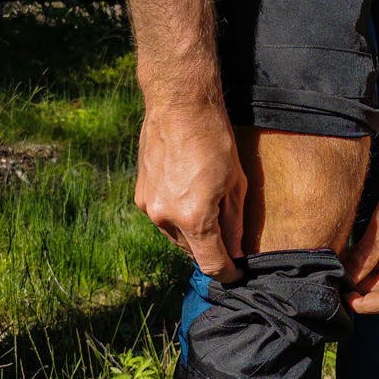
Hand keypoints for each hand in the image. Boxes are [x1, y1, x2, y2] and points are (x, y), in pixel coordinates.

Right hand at [134, 99, 246, 281]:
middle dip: (212, 248)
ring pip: (175, 236)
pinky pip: (162, 218)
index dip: (228, 273)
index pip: (211, 264)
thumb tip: (235, 250)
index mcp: (193, 218)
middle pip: (192, 252)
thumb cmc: (214, 139)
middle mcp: (165, 218)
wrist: (178, 104)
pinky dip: (177, 216)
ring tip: (208, 208)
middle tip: (229, 234)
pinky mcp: (140, 194)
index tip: (238, 272)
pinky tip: (189, 195)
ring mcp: (148, 207)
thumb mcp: (236, 184)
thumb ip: (234, 223)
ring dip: (193, 233)